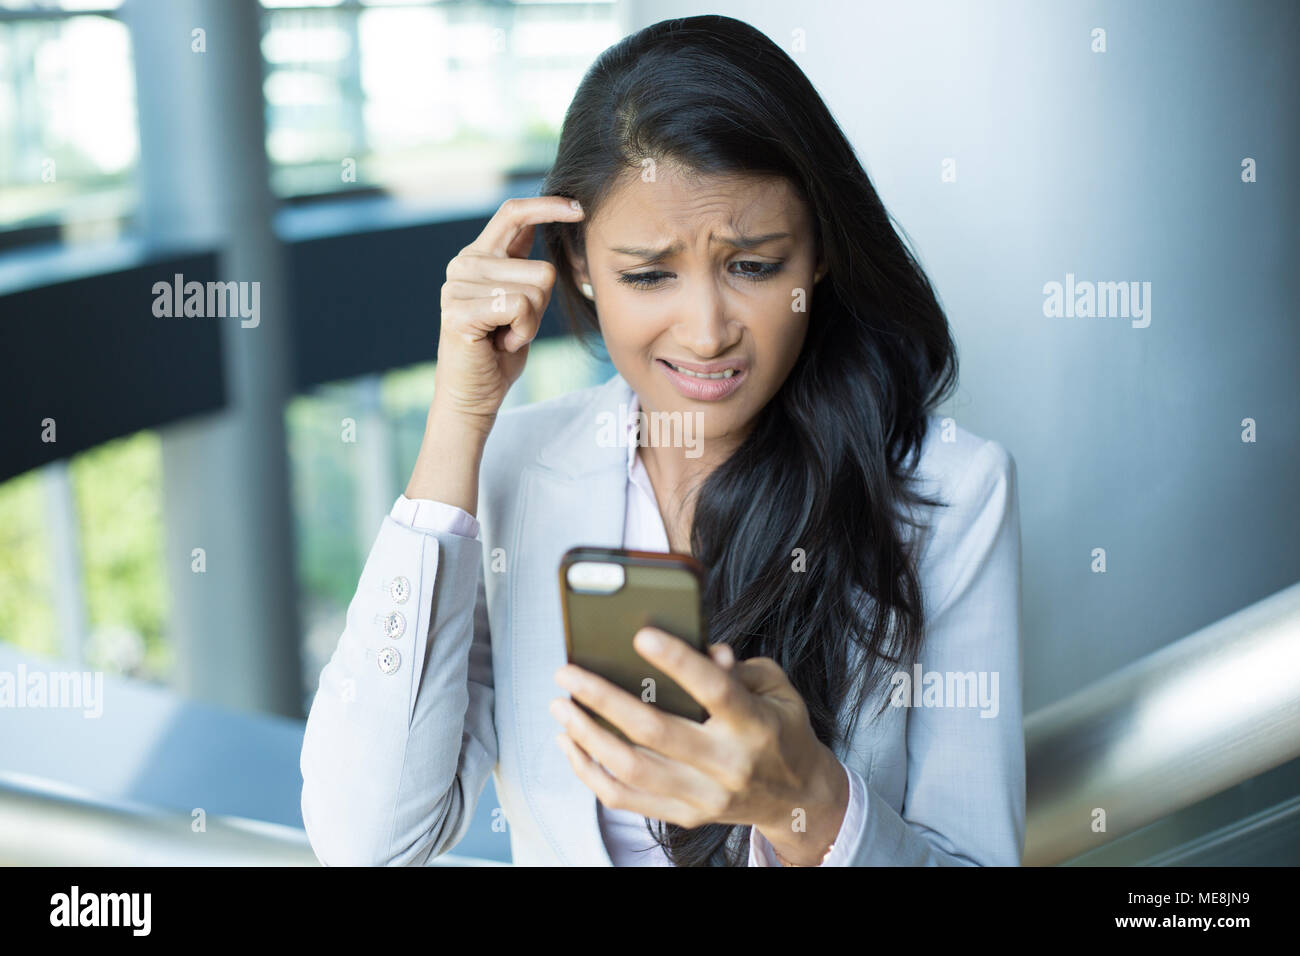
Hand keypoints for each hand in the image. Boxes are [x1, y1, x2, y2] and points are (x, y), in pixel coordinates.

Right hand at [433, 195, 584, 427]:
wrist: (473, 394)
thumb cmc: (500, 350)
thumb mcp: (521, 300)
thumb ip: (527, 266)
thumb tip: (556, 220)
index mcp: (479, 255)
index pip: (513, 213)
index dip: (548, 206)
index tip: (579, 208)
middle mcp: (464, 263)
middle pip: (542, 269)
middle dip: (541, 307)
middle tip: (512, 328)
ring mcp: (457, 286)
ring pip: (535, 290)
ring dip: (531, 323)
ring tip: (503, 335)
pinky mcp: (459, 310)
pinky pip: (520, 308)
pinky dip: (522, 332)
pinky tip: (499, 343)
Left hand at [551, 627, 849, 864]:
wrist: (797, 798)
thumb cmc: (780, 730)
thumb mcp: (776, 688)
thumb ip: (739, 667)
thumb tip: (705, 650)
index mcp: (754, 724)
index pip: (713, 689)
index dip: (677, 661)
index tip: (640, 635)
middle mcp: (727, 764)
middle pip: (655, 732)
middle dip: (603, 700)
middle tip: (568, 674)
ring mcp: (704, 796)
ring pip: (631, 769)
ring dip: (587, 735)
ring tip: (562, 706)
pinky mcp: (684, 815)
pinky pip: (625, 798)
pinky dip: (590, 771)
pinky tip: (571, 745)